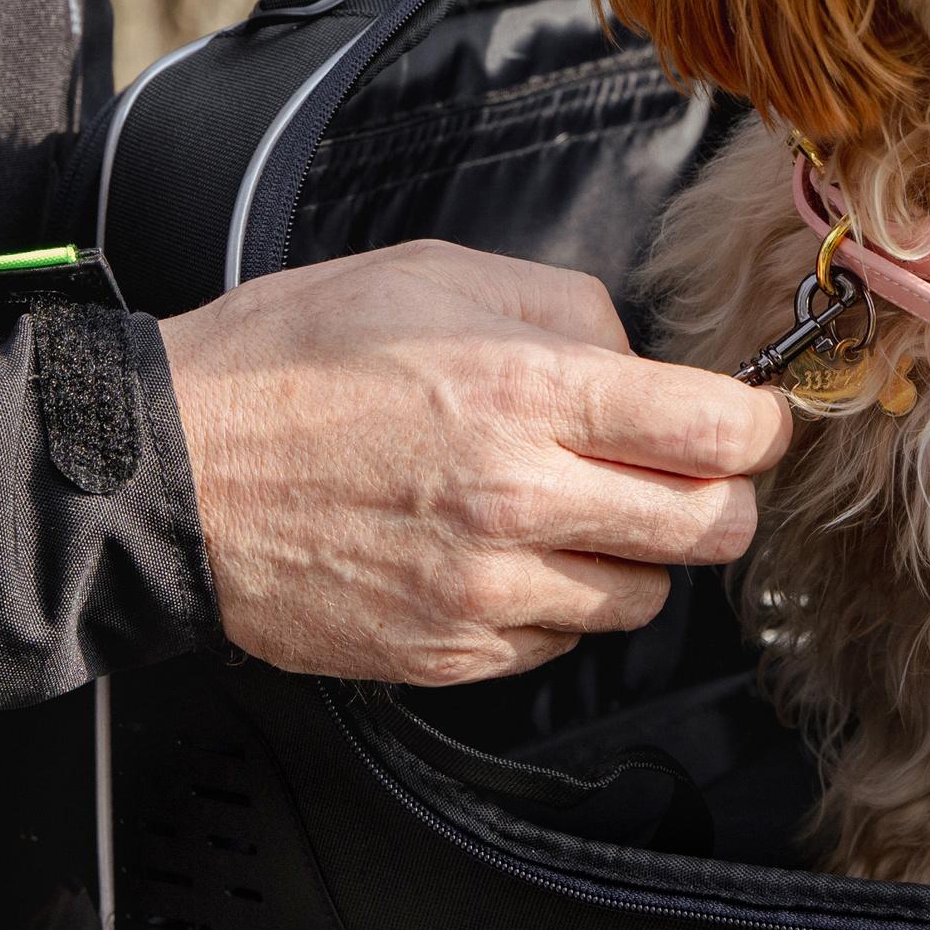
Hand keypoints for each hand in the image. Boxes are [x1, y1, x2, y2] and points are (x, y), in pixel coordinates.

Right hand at [155, 242, 794, 687]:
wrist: (169, 477)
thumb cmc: (287, 363)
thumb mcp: (428, 274)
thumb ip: (560, 306)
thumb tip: (637, 358)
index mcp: (523, 390)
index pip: (716, 430)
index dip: (760, 425)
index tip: (753, 421)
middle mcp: (519, 500)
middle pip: (711, 529)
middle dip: (720, 498)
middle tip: (684, 473)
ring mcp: (486, 592)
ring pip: (643, 598)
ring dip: (630, 556)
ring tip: (566, 511)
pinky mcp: (450, 655)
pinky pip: (559, 643)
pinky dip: (553, 605)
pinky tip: (498, 556)